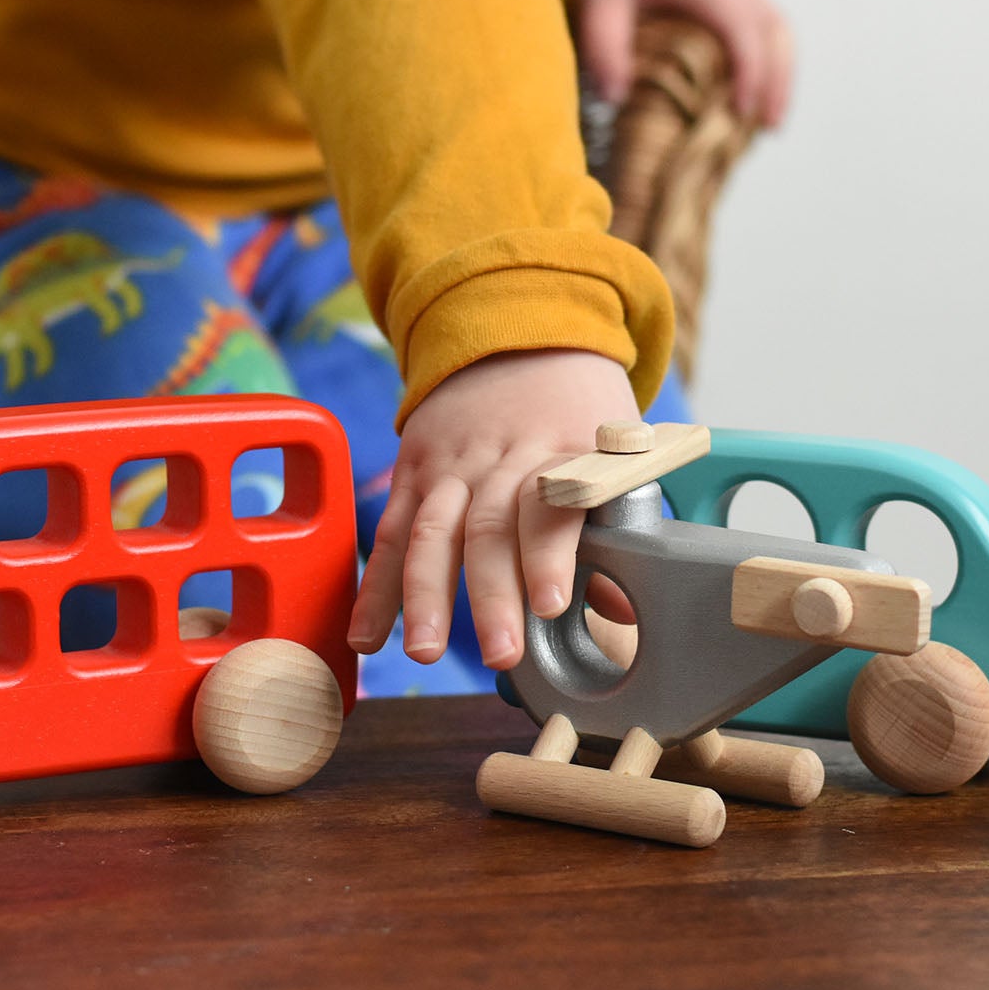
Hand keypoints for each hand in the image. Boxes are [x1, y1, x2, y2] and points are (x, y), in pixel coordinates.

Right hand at [346, 350, 639, 670]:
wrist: (520, 335)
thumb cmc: (579, 408)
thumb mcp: (617, 450)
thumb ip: (614, 529)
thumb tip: (620, 611)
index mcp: (562, 450)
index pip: (550, 504)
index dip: (547, 554)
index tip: (550, 604)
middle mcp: (500, 456)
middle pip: (488, 527)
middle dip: (490, 595)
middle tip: (500, 654)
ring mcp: (451, 463)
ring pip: (433, 530)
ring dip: (425, 596)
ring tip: (425, 652)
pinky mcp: (414, 470)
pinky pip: (393, 531)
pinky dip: (376, 585)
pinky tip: (368, 636)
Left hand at [571, 0, 793, 127]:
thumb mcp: (602, 0)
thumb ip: (605, 45)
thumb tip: (615, 98)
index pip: (739, 23)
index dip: (748, 66)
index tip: (741, 109)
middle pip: (774, 30)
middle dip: (777, 80)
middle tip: (769, 127)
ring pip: (781, 33)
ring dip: (782, 78)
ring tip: (772, 124)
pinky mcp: (743, 6)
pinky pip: (772, 37)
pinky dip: (775, 70)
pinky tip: (762, 105)